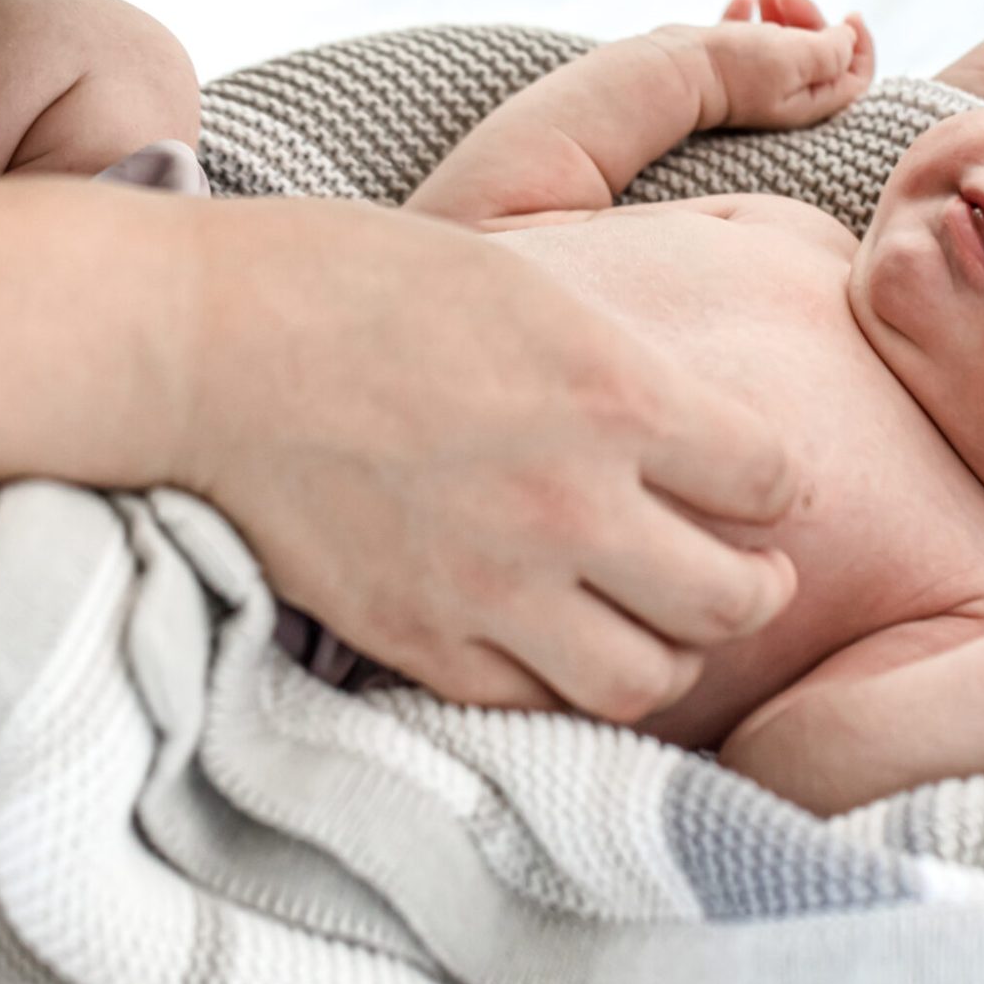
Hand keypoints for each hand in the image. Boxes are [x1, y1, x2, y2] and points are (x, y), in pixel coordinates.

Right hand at [170, 201, 805, 721]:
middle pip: (735, 599)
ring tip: (658, 620)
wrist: (205, 344)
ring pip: (649, 679)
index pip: (774, 478)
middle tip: (748, 570)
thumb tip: (700, 417)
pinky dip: (564, 680)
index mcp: (614, 393)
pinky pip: (537, 703)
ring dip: (672, 652)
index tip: (760, 480)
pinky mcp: (420, 639)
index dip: (778, 482)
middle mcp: (571, 502)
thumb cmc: (362, 280)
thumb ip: (627, 365)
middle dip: (759, 587)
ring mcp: (494, 584)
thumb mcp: (535, 281)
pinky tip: (558, 636)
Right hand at [670, 0, 872, 129]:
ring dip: (781, 8)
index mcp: (810, 100)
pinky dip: (750, 14)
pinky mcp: (725, 64)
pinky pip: (746, 35)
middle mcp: (786, 94)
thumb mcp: (799, 58)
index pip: (854, 75)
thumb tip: (847, 37)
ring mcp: (754, 79)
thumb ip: (832, 49)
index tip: (850, 14)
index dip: (860, 44)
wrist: (672, 73)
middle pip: (818, 49)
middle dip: (809, 14)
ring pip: (783, 38)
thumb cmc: (736, 69)